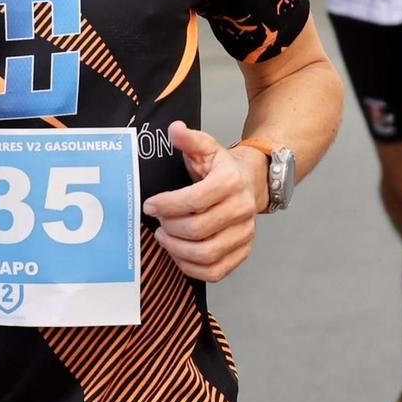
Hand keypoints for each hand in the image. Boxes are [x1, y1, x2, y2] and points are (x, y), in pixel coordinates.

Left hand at [142, 122, 263, 282]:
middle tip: (157, 222)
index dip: (167, 205)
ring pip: (206, 254)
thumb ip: (189, 139)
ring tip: (165, 237)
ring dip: (177, 249)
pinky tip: (179, 253)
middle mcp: (242, 209)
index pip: (195, 200)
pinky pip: (215, 271)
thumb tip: (174, 129)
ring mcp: (245, 234)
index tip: (149, 205)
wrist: (252, 183)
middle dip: (170, 228)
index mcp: (231, 182)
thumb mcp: (207, 148)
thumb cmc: (222, 168)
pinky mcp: (243, 252)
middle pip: (198, 230)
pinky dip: (191, 267)